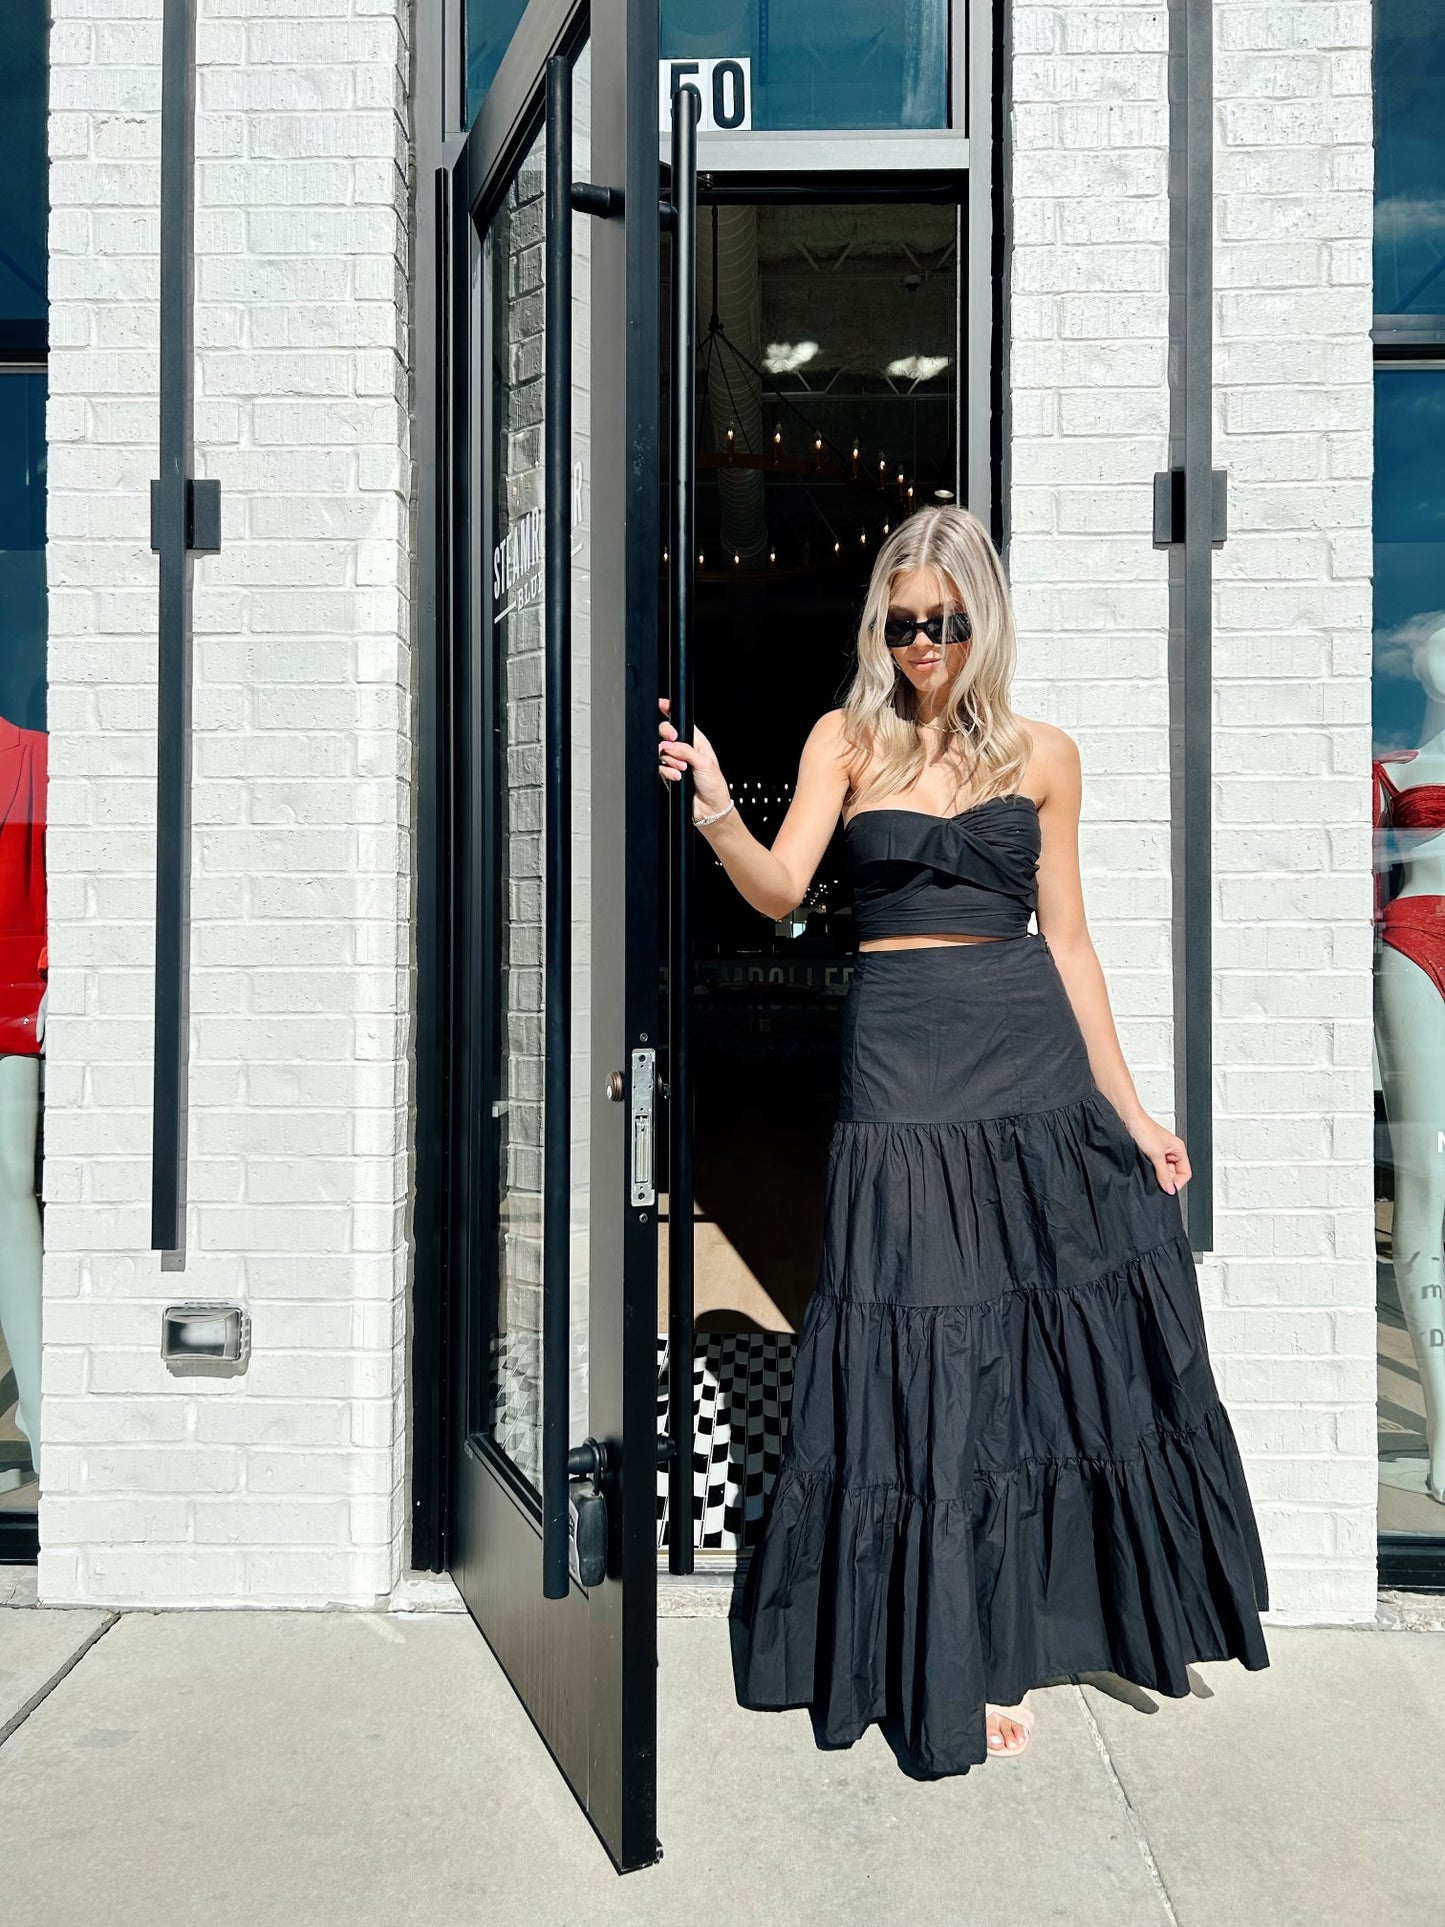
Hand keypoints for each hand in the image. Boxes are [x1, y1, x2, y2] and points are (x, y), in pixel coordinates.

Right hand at [658, 696, 731, 821]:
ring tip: (683, 770)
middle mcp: (684, 750)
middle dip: (667, 737)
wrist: (710, 809)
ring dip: (671, 761)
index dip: (670, 713)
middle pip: (666, 734)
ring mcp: (675, 762)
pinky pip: (660, 768)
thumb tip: (670, 744)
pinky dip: (668, 772)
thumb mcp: (705, 764)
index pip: (681, 723)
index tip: (663, 705)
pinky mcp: (669, 775)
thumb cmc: (714, 785)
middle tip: (672, 742)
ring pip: (661, 753)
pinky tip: (678, 778)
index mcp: (696, 742)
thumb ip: (686, 751)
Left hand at [1123, 1113, 1190, 1194]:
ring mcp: (1161, 1153)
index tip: (1167, 1188)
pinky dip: (1151, 1170)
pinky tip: (1145, 1169)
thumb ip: (1163, 1174)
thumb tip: (1170, 1189)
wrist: (1129, 1120)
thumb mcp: (1156, 1155)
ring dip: (1157, 1174)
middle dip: (1166, 1179)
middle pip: (1174, 1174)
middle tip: (1157, 1181)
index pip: (1185, 1173)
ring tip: (1150, 1171)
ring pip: (1163, 1172)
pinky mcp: (1150, 1154)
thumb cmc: (1144, 1129)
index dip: (1177, 1183)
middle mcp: (1172, 1151)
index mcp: (1179, 1150)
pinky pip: (1154, 1167)